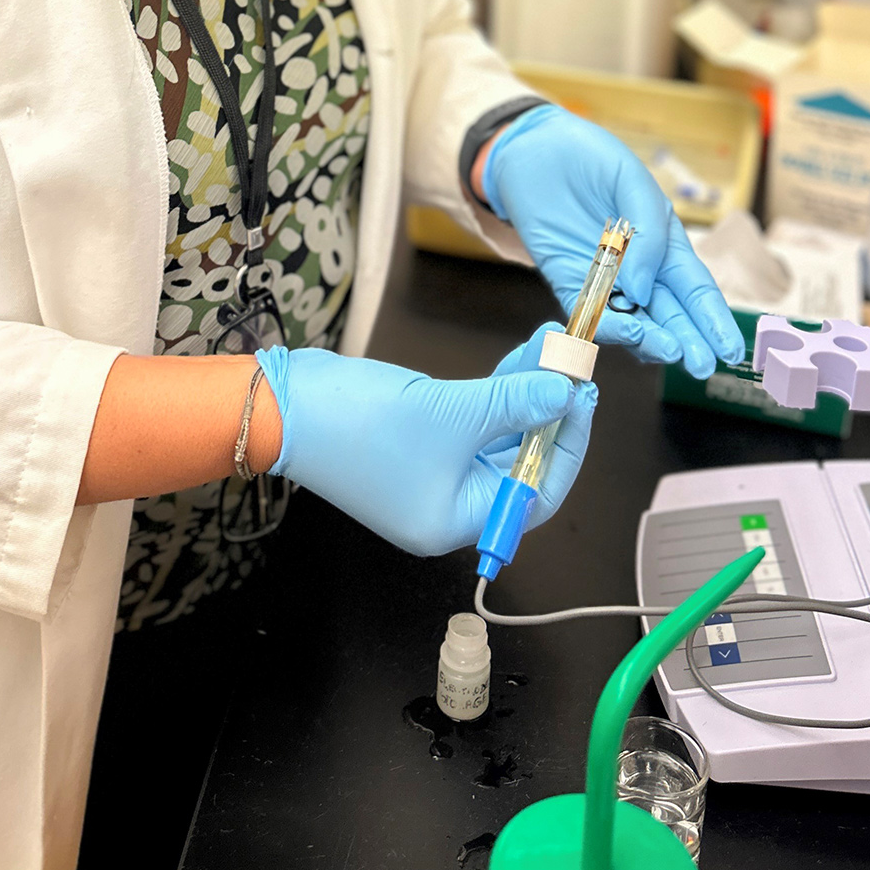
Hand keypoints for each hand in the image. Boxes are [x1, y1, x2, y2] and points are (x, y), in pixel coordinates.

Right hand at [255, 325, 596, 557]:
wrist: (284, 406)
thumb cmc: (361, 424)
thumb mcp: (451, 411)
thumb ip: (515, 403)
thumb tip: (566, 392)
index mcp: (458, 520)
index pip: (537, 492)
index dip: (567, 444)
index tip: (585, 396)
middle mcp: (447, 505)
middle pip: (519, 463)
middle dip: (547, 411)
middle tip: (571, 367)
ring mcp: (430, 475)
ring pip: (497, 438)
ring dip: (523, 395)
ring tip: (547, 349)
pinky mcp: (415, 444)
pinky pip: (471, 425)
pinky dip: (494, 396)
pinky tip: (515, 362)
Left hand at [481, 105, 743, 377]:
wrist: (532, 148)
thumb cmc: (589, 157)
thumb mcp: (630, 179)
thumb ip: (647, 231)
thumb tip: (645, 288)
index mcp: (664, 243)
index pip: (695, 288)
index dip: (713, 318)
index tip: (730, 349)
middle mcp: (638, 269)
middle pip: (670, 313)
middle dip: (690, 340)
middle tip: (704, 366)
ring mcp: (603, 280)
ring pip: (635, 320)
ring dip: (654, 339)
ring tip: (673, 352)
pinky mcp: (568, 283)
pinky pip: (590, 313)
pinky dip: (608, 326)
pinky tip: (628, 333)